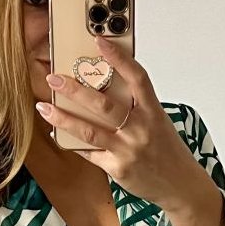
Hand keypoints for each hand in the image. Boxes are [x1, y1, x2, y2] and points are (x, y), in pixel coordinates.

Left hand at [35, 33, 209, 212]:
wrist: (180, 186)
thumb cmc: (166, 150)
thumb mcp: (157, 122)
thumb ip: (135, 106)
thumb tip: (103, 88)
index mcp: (153, 112)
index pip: (137, 78)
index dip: (119, 57)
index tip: (99, 40)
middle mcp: (140, 129)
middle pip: (103, 105)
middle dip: (75, 90)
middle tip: (54, 78)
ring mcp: (128, 150)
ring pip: (89, 131)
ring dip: (63, 118)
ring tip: (44, 108)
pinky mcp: (118, 168)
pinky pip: (90, 153)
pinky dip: (72, 142)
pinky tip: (57, 133)